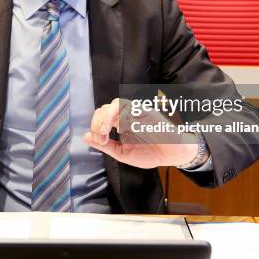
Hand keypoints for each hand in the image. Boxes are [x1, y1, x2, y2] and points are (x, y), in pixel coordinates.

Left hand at [83, 98, 199, 168]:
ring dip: (104, 117)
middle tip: (100, 137)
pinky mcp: (143, 110)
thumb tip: (85, 137)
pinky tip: (116, 127)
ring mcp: (135, 112)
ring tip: (103, 131)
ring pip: (113, 104)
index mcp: (120, 124)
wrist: (173, 154)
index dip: (95, 127)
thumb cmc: (151, 153)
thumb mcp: (122, 153)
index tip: (100, 141)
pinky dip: (116, 114)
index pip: (101, 118)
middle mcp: (126, 116)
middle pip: (103, 109)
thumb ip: (105, 145)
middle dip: (97, 122)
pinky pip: (126, 105)